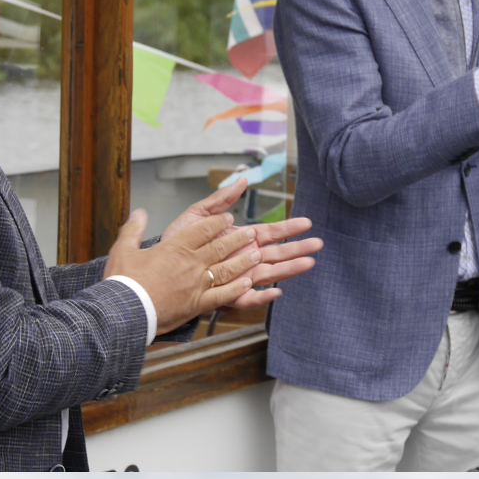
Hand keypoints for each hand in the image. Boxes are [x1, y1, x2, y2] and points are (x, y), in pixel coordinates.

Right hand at [102, 205, 265, 334]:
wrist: (126, 311)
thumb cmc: (124, 282)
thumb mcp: (123, 249)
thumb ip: (133, 229)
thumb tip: (139, 212)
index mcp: (175, 247)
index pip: (202, 230)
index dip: (217, 222)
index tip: (227, 218)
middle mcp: (191, 264)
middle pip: (220, 247)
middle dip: (238, 238)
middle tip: (251, 233)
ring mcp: (198, 284)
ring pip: (227, 269)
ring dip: (244, 261)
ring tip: (257, 254)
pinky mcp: (198, 304)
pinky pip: (223, 295)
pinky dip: (237, 289)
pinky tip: (248, 284)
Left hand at [167, 175, 320, 310]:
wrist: (159, 266)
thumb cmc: (178, 242)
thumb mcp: (198, 214)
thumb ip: (221, 199)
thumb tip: (242, 180)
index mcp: (241, 240)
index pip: (271, 233)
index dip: (289, 227)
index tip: (306, 223)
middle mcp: (245, 259)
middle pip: (277, 254)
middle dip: (298, 248)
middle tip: (318, 244)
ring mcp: (239, 277)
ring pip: (270, 274)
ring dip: (289, 269)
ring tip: (309, 264)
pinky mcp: (228, 295)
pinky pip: (248, 298)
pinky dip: (263, 297)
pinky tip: (276, 292)